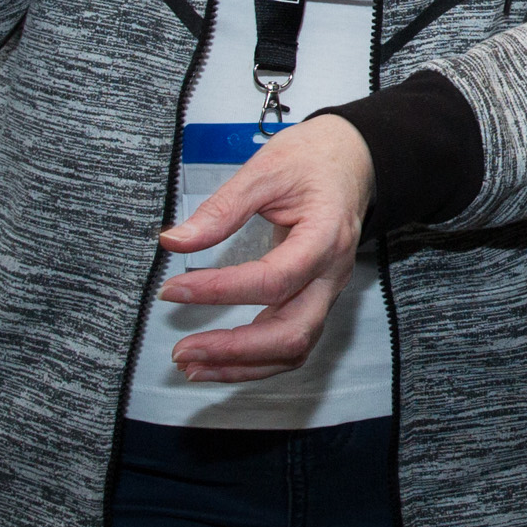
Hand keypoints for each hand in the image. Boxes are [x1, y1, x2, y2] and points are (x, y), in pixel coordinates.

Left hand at [158, 115, 374, 382]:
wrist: (352, 160)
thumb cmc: (313, 160)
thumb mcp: (265, 170)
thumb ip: (221, 209)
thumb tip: (174, 242)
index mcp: (325, 237)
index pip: (274, 279)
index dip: (221, 291)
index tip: (173, 291)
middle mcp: (332, 275)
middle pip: (293, 333)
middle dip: (234, 350)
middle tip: (183, 350)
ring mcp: (327, 292)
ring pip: (293, 349)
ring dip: (242, 365)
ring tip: (193, 365)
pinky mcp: (315, 300)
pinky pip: (290, 343)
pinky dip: (253, 360)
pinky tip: (218, 359)